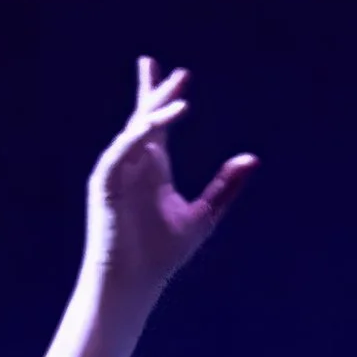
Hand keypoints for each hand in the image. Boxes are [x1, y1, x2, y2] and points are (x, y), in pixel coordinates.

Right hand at [84, 58, 256, 309]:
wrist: (133, 283)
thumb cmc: (162, 255)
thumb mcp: (203, 215)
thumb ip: (225, 187)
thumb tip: (252, 159)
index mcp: (154, 167)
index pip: (158, 122)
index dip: (165, 96)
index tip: (180, 73)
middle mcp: (134, 163)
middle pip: (146, 118)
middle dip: (161, 94)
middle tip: (182, 75)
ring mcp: (117, 171)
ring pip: (135, 131)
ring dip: (154, 113)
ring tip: (179, 99)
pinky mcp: (104, 184)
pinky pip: (119, 153)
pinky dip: (134, 139)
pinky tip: (152, 127)